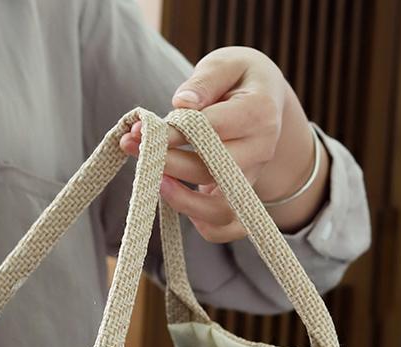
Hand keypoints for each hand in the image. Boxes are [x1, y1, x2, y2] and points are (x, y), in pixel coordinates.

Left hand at [119, 46, 329, 241]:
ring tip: (151, 179)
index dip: (174, 132)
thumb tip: (182, 104)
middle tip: (132, 145)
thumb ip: (205, 80)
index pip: (213, 129)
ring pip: (219, 207)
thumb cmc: (239, 79)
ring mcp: (253, 180)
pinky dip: (200, 223)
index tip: (141, 128)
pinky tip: (177, 199)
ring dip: (180, 199)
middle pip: (212, 170)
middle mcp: (261, 151)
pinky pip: (225, 228)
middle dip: (167, 162)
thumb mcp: (226, 63)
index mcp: (261, 113)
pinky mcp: (243, 200)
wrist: (267, 102)